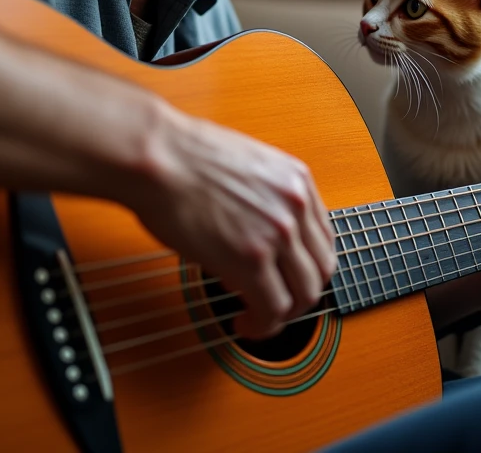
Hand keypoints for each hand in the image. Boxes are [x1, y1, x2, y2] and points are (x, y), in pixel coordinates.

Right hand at [131, 103, 336, 339]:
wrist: (158, 157)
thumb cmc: (183, 156)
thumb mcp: (244, 167)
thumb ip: (264, 200)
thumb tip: (257, 240)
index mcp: (296, 178)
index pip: (323, 236)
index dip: (307, 264)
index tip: (289, 276)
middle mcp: (296, 204)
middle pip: (320, 268)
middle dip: (300, 294)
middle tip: (277, 304)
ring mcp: (278, 232)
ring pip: (304, 294)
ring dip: (283, 314)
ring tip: (259, 318)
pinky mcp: (251, 259)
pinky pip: (273, 308)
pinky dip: (262, 325)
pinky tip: (245, 323)